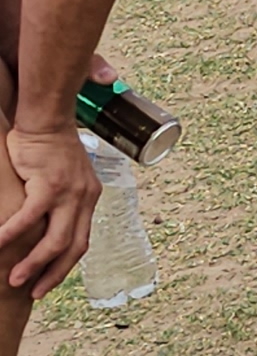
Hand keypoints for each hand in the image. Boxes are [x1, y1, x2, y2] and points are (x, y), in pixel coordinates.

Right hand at [0, 122, 98, 295]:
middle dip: (53, 274)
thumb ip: (58, 202)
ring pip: (54, 239)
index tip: (48, 283)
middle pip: (73, 247)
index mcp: (88, 198)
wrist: (46, 120)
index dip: (64, 266)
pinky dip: (11, 234)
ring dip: (33, 263)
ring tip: (15, 279)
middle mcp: (84, 198)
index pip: (81, 241)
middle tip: (34, 293)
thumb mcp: (62, 179)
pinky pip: (29, 217)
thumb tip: (43, 225)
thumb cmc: (47, 150)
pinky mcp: (49, 184)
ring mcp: (70, 192)